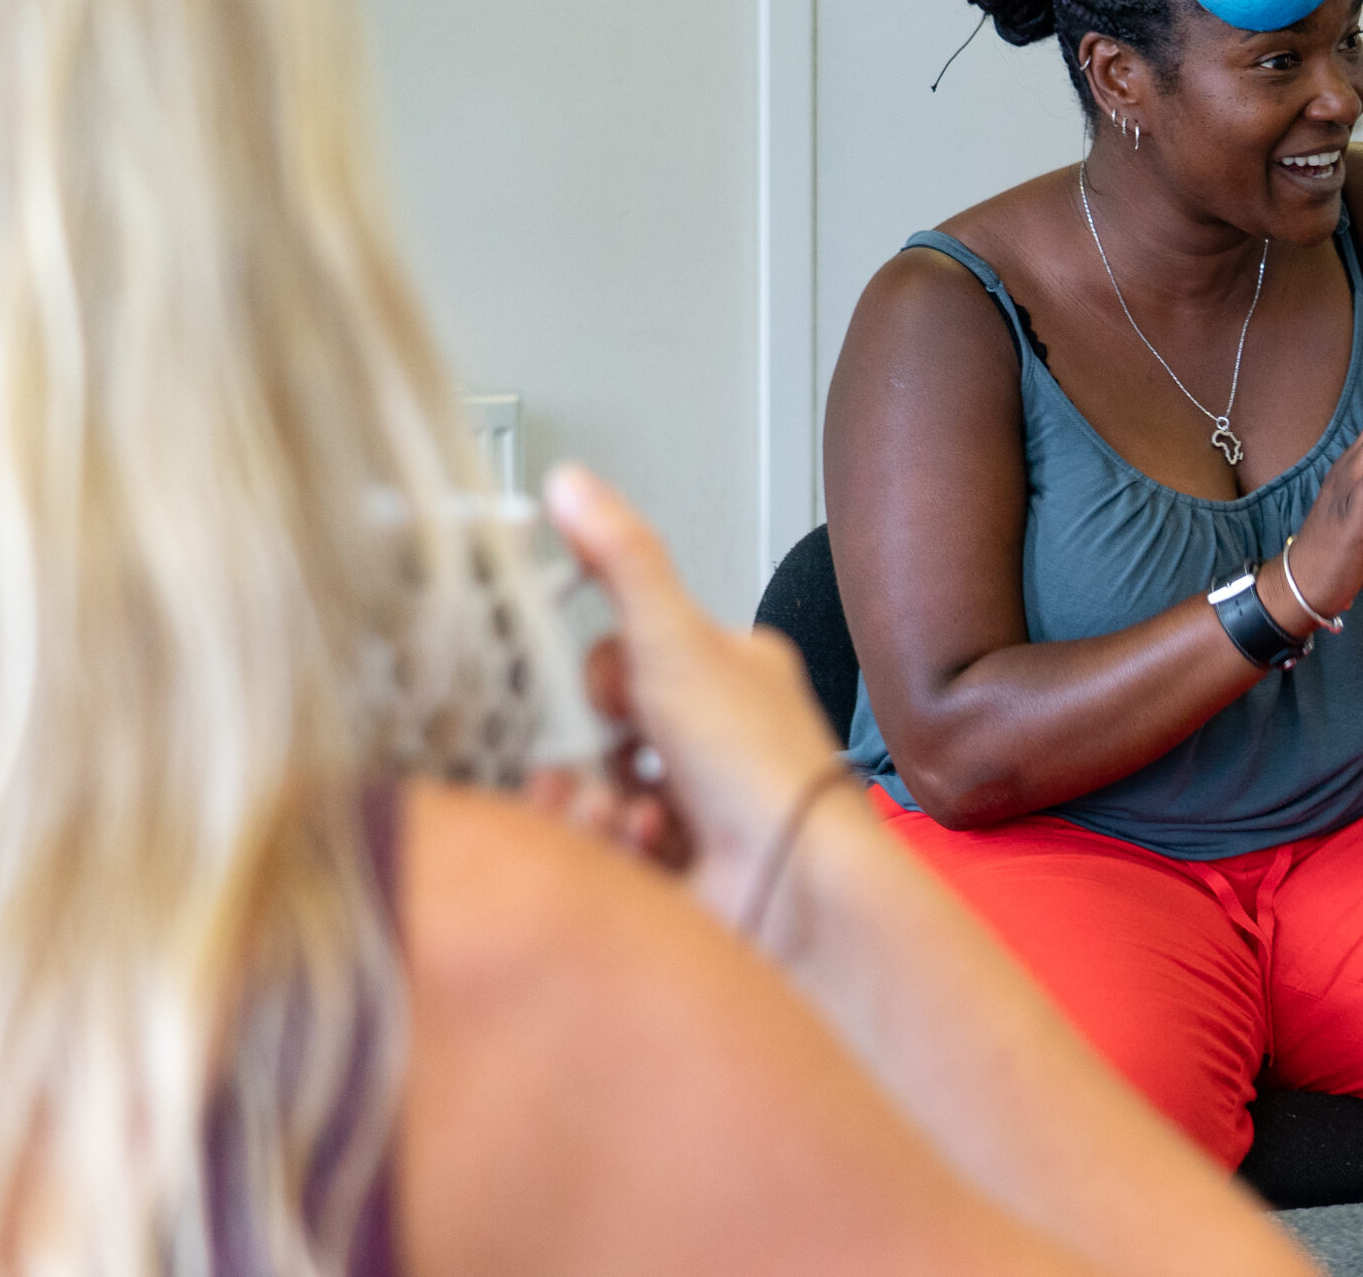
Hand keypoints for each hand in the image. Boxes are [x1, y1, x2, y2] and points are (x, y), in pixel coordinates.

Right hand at [539, 462, 844, 931]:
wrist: (790, 880)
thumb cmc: (754, 761)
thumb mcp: (675, 639)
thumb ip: (622, 560)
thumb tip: (572, 481)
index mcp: (729, 670)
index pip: (632, 650)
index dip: (606, 673)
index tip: (611, 691)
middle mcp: (716, 734)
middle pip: (602, 725)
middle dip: (590, 747)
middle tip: (610, 757)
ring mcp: (695, 802)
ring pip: (594, 787)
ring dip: (596, 800)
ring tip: (628, 813)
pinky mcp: (674, 865)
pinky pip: (606, 843)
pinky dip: (614, 844)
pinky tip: (644, 848)